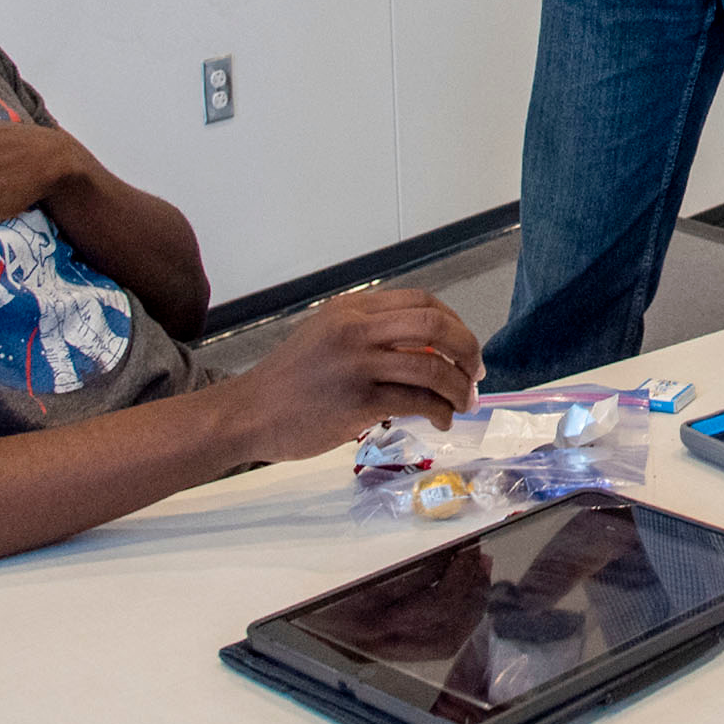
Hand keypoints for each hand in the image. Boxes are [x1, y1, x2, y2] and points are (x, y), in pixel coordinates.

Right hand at [233, 287, 484, 461]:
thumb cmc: (289, 380)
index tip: (464, 348)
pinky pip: (416, 402)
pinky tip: (440, 421)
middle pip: (435, 326)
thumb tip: (427, 351)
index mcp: (353, 307)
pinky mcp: (357, 401)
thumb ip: (371, 333)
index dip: (454, 324)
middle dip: (467, 350)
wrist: (247, 413)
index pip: (422, 302)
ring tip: (463, 403)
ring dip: (458, 388)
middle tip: (476, 374)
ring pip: (431, 367)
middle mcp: (357, 328)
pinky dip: (438, 412)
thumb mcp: (328, 336)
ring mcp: (357, 364)